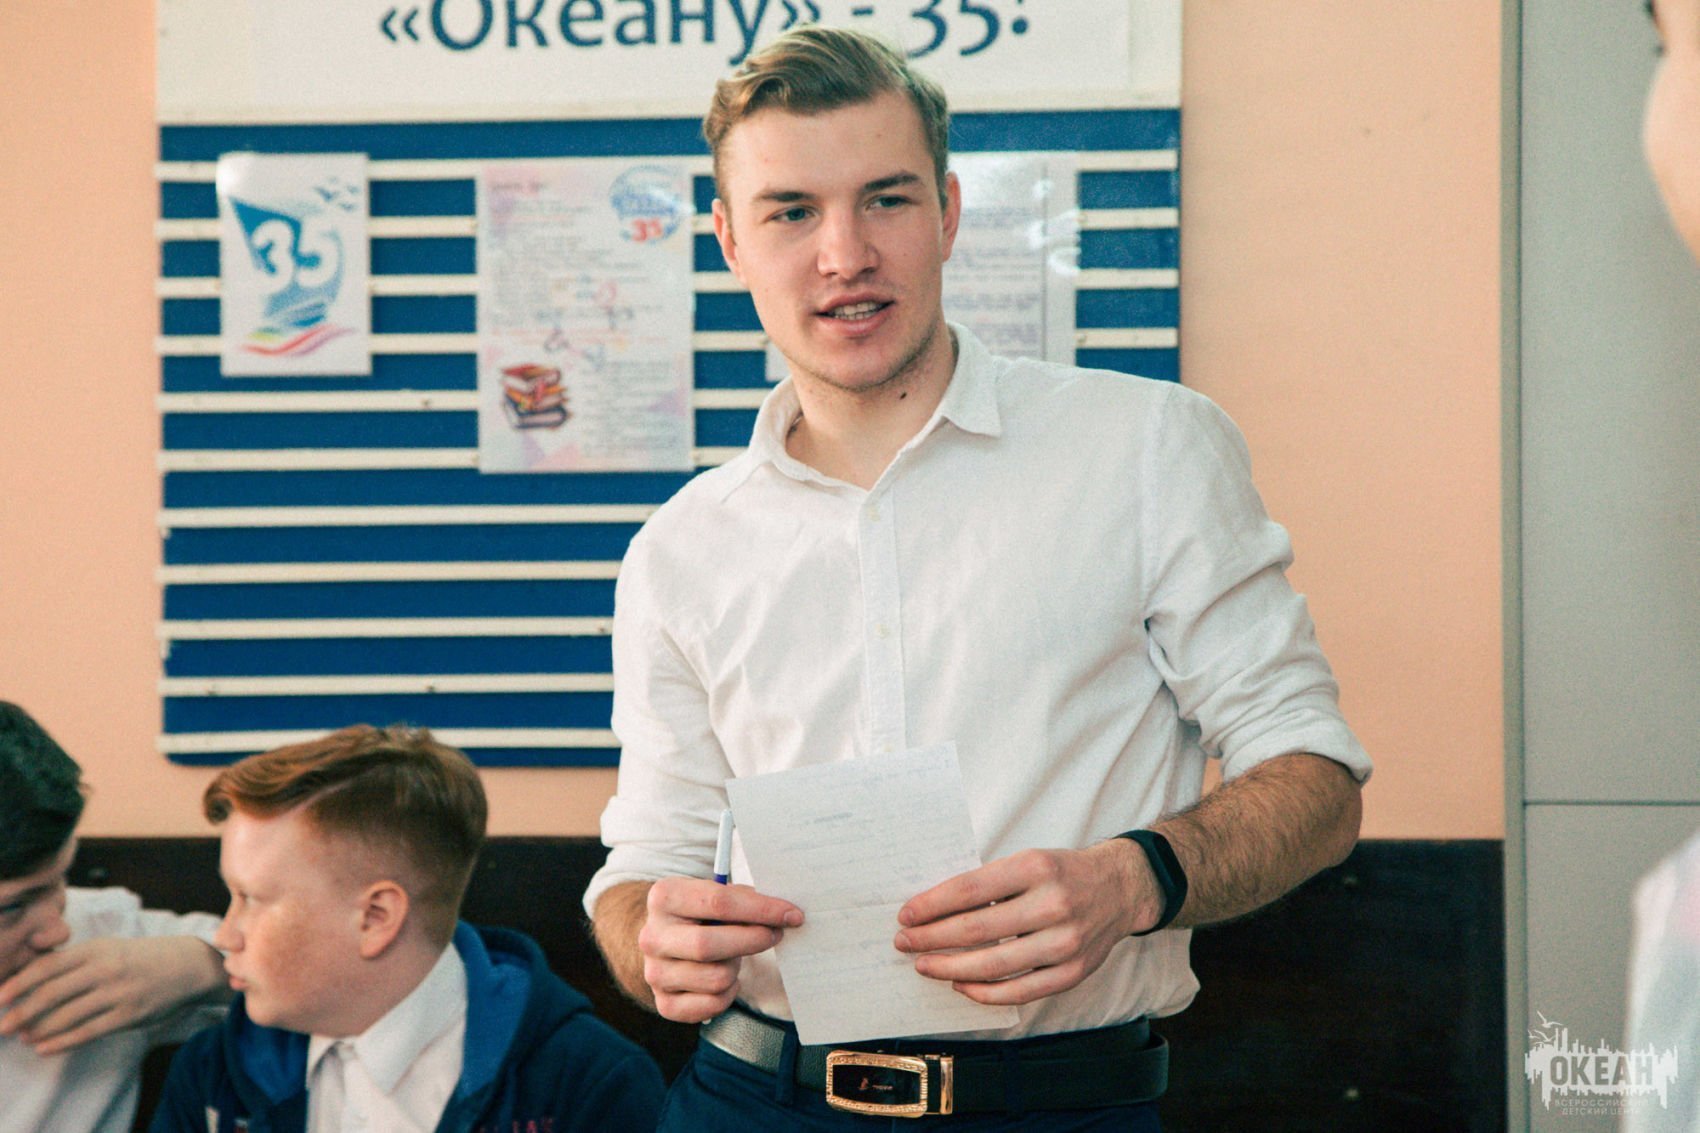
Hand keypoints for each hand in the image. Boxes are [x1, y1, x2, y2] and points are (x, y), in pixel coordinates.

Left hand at [0, 936, 227, 1054]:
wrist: (188, 966)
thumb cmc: (140, 958)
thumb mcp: (109, 948)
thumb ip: (75, 960)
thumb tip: (31, 978)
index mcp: (97, 948)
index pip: (49, 966)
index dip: (20, 983)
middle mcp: (106, 969)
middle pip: (53, 992)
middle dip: (21, 1011)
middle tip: (2, 1025)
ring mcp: (119, 993)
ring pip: (68, 1015)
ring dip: (40, 1029)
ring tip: (23, 1037)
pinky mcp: (130, 1015)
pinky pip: (89, 1032)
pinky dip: (62, 1042)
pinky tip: (44, 1048)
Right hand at [637, 879, 801, 1022]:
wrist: (668, 940)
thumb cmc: (701, 913)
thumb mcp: (716, 893)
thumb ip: (744, 899)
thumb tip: (783, 913)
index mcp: (664, 897)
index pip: (719, 903)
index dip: (762, 909)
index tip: (792, 914)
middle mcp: (652, 936)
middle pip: (709, 945)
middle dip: (753, 940)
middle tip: (776, 935)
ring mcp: (654, 973)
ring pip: (715, 978)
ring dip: (737, 967)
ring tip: (734, 956)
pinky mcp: (664, 1003)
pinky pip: (712, 1004)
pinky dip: (728, 994)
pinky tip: (726, 978)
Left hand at [893, 841, 1156, 1006]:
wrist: (1120, 888)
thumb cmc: (1061, 873)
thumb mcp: (1027, 860)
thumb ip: (988, 883)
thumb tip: (933, 910)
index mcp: (1035, 867)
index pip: (970, 889)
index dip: (932, 905)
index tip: (906, 914)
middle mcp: (1053, 904)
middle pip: (978, 929)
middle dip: (932, 938)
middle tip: (904, 942)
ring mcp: (1066, 941)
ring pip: (995, 965)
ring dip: (950, 967)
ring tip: (924, 965)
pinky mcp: (1074, 971)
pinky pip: (1021, 991)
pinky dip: (985, 992)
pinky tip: (961, 984)